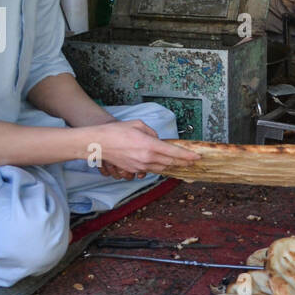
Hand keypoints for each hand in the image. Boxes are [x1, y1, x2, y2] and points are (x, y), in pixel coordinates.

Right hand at [85, 120, 199, 179]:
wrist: (97, 144)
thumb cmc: (116, 132)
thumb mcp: (138, 124)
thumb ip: (152, 132)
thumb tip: (158, 139)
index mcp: (149, 145)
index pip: (174, 153)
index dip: (187, 156)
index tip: (197, 157)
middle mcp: (147, 158)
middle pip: (170, 163)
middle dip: (183, 162)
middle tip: (192, 161)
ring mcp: (140, 166)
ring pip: (161, 168)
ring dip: (171, 165)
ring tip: (180, 163)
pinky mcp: (133, 170)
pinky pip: (150, 170)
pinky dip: (158, 167)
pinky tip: (162, 164)